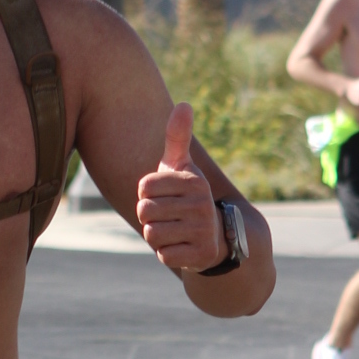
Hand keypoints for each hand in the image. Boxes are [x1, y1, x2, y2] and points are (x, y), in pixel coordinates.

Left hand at [137, 102, 222, 271]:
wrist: (216, 236)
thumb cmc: (187, 197)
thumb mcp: (181, 167)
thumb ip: (177, 137)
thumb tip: (184, 104)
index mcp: (193, 181)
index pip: (143, 188)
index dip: (146, 195)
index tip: (165, 197)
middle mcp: (201, 204)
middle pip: (144, 211)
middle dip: (150, 217)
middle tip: (169, 217)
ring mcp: (202, 230)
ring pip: (151, 234)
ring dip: (157, 236)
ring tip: (174, 231)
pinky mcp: (199, 255)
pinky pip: (163, 255)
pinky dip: (167, 253)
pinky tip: (181, 247)